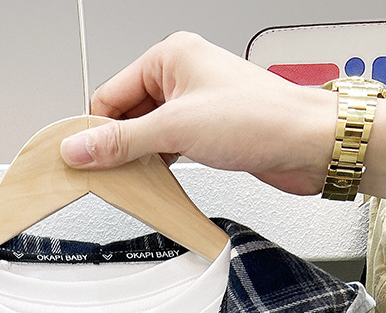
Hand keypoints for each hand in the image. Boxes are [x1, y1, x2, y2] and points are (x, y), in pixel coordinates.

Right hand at [60, 32, 337, 195]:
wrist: (307, 145)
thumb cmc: (260, 119)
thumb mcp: (176, 130)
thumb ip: (122, 142)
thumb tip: (79, 148)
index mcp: (170, 58)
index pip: (109, 95)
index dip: (96, 131)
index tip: (84, 160)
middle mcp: (181, 76)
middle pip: (124, 116)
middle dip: (118, 146)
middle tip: (111, 175)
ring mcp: (194, 104)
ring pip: (145, 134)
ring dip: (139, 159)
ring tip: (140, 178)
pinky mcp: (205, 131)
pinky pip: (165, 147)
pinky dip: (157, 166)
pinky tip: (158, 181)